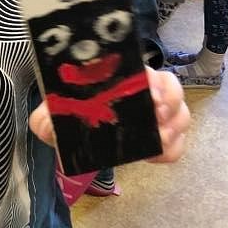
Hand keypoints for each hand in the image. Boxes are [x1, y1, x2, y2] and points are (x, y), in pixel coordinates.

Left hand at [28, 66, 189, 163]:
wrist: (73, 132)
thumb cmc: (68, 113)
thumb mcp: (53, 114)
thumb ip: (45, 117)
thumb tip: (46, 123)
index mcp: (120, 78)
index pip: (145, 70)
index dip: (153, 80)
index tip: (150, 94)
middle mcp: (143, 92)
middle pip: (172, 88)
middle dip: (170, 101)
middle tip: (157, 115)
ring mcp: (156, 116)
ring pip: (181, 114)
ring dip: (175, 127)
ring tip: (159, 139)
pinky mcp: (160, 139)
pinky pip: (178, 144)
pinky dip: (172, 150)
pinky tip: (155, 156)